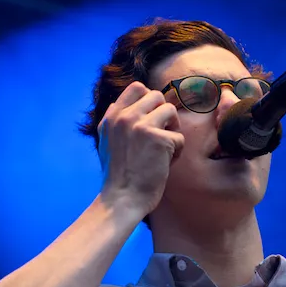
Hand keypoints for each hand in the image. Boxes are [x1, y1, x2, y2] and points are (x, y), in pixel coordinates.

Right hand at [98, 81, 185, 217]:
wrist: (122, 198)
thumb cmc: (118, 175)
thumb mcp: (106, 141)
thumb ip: (115, 122)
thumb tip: (119, 104)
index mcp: (112, 116)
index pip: (136, 88)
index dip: (150, 100)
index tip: (152, 119)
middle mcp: (124, 117)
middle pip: (156, 96)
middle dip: (164, 115)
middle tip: (160, 135)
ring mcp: (140, 126)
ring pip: (170, 110)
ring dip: (172, 130)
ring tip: (164, 149)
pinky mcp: (158, 139)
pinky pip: (179, 137)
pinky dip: (176, 152)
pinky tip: (165, 164)